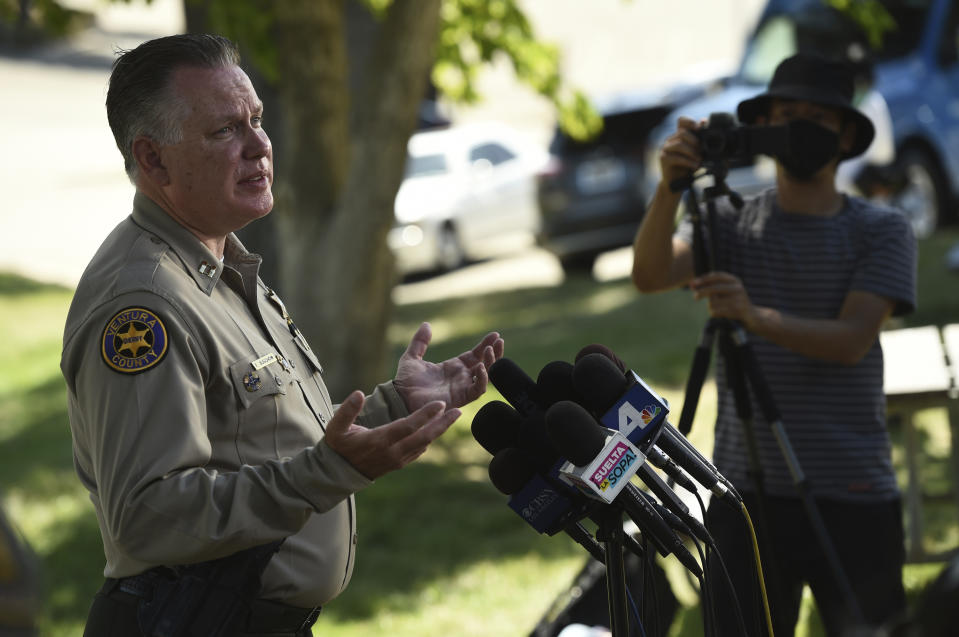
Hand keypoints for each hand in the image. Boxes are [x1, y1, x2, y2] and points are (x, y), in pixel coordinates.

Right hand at [324, 391, 460, 479]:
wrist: (338, 473)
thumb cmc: (337, 446)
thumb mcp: (335, 427)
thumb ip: (347, 410)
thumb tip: (358, 393)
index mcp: (380, 440)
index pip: (408, 426)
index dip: (425, 414)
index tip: (440, 403)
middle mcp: (392, 452)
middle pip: (424, 437)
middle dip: (442, 423)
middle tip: (458, 411)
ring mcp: (397, 460)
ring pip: (424, 444)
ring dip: (439, 430)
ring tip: (452, 416)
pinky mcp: (398, 464)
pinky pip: (418, 451)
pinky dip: (429, 439)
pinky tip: (435, 429)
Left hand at [394, 322, 504, 411]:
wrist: (399, 398)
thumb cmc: (405, 382)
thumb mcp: (412, 357)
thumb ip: (420, 342)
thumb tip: (426, 324)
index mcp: (452, 367)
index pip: (475, 355)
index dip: (485, 345)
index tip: (495, 335)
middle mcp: (460, 378)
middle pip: (485, 364)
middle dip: (494, 353)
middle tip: (499, 341)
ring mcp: (461, 388)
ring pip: (486, 376)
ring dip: (491, 363)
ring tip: (490, 350)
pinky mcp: (460, 398)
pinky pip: (477, 390)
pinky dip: (482, 379)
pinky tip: (481, 367)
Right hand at [659, 116, 702, 187]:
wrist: (675, 184)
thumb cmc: (686, 167)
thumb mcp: (697, 153)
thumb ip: (700, 140)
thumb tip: (704, 121)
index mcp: (678, 136)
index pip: (681, 121)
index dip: (690, 122)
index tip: (700, 128)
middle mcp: (670, 140)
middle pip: (682, 132)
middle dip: (695, 141)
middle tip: (702, 151)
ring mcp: (665, 149)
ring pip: (679, 144)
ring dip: (692, 152)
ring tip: (699, 160)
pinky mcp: (663, 159)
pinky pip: (676, 157)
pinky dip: (688, 162)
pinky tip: (695, 166)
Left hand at [690, 271, 757, 328]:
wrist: (751, 316)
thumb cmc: (733, 302)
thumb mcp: (725, 291)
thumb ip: (709, 287)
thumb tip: (692, 285)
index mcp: (735, 280)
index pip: (717, 276)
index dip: (704, 279)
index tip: (693, 283)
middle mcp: (738, 288)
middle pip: (714, 289)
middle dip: (702, 292)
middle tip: (695, 297)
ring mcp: (739, 299)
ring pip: (714, 302)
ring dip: (711, 307)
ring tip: (718, 309)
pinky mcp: (737, 311)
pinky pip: (717, 312)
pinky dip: (715, 313)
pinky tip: (721, 314)